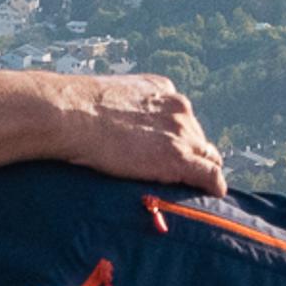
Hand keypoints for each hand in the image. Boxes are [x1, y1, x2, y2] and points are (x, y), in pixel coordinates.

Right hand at [56, 72, 225, 194]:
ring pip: (207, 156)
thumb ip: (124, 110)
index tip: (173, 151)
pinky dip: (214, 186)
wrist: (71, 115)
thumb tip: (113, 128)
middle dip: (193, 155)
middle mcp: (178, 108)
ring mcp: (180, 133)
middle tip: (184, 175)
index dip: (180, 138)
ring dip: (202, 171)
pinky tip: (214, 195)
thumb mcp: (110, 97)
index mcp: (162, 90)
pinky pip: (210, 175)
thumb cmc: (76, 110)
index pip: (183, 119)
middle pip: (197, 138)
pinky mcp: (178, 157)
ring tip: (197, 190)